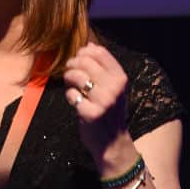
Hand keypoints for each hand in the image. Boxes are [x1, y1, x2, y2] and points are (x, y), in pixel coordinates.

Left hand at [63, 42, 133, 169]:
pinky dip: (69, 96)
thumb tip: (90, 45)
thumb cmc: (110, 113)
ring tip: (70, 84)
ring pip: (76, 76)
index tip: (78, 58)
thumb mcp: (114, 89)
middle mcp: (114, 88)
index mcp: (121, 78)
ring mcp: (103, 101)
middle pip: (85, 62)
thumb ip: (104, 68)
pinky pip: (71, 95)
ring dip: (68, 78)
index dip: (84, 52)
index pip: (100, 53)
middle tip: (69, 71)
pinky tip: (75, 101)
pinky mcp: (90, 114)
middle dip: (73, 64)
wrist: (112, 143)